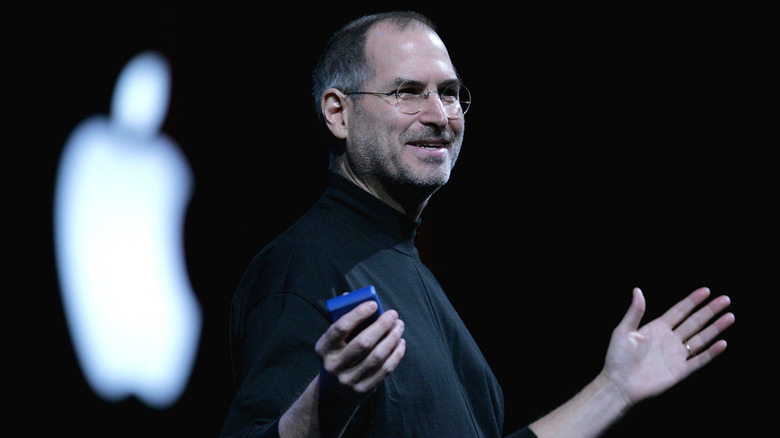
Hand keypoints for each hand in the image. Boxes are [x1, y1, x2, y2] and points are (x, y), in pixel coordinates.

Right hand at [315, 301, 405, 397]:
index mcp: (324, 348)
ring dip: (392, 338)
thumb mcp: (332, 341)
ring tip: (399, 326)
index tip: (374, 304)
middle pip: (363, 343)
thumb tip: (349, 295)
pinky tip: (400, 342)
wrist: (334, 392)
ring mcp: (349, 380)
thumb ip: (342, 319)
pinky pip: (384, 370)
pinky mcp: (363, 390)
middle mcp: (334, 365)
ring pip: (377, 356)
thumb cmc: (338, 355)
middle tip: (393, 314)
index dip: (358, 314)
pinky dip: (396, 354)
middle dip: (381, 326)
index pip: (340, 328)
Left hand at [602, 287, 734, 405]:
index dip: (692, 301)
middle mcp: (669, 339)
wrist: (618, 384)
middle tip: (725, 299)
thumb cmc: (617, 358)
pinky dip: (711, 353)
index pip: (679, 311)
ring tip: (730, 316)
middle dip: (710, 310)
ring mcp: (676, 355)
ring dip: (715, 328)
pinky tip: (722, 343)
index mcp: (657, 328)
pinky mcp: (680, 371)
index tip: (706, 291)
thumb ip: (634, 312)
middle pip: (694, 322)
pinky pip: (699, 360)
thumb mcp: (623, 331)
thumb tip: (637, 290)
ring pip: (701, 338)